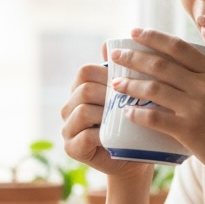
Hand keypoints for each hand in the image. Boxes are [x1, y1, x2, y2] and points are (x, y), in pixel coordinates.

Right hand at [60, 44, 151, 180]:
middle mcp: (70, 107)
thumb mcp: (133, 96)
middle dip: (108, 93)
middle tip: (131, 101)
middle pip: (83, 88)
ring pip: (82, 110)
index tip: (129, 81)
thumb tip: (110, 43)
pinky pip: (84, 136)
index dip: (107, 73)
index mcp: (81, 90)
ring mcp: (68, 128)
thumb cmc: (135, 125)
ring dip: (105, 113)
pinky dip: (101, 134)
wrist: (136, 160)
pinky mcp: (72, 148)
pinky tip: (116, 135)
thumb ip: (123, 73)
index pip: (86, 71)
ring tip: (125, 117)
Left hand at [110, 29, 204, 186]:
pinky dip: (137, 113)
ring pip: (154, 88)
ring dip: (130, 84)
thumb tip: (177, 66)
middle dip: (133, 57)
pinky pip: (155, 117)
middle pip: (161, 64)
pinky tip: (126, 112)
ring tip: (115, 84)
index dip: (154, 37)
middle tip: (116, 55)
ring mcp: (197, 108)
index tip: (135, 32)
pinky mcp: (189, 130)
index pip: (179, 47)